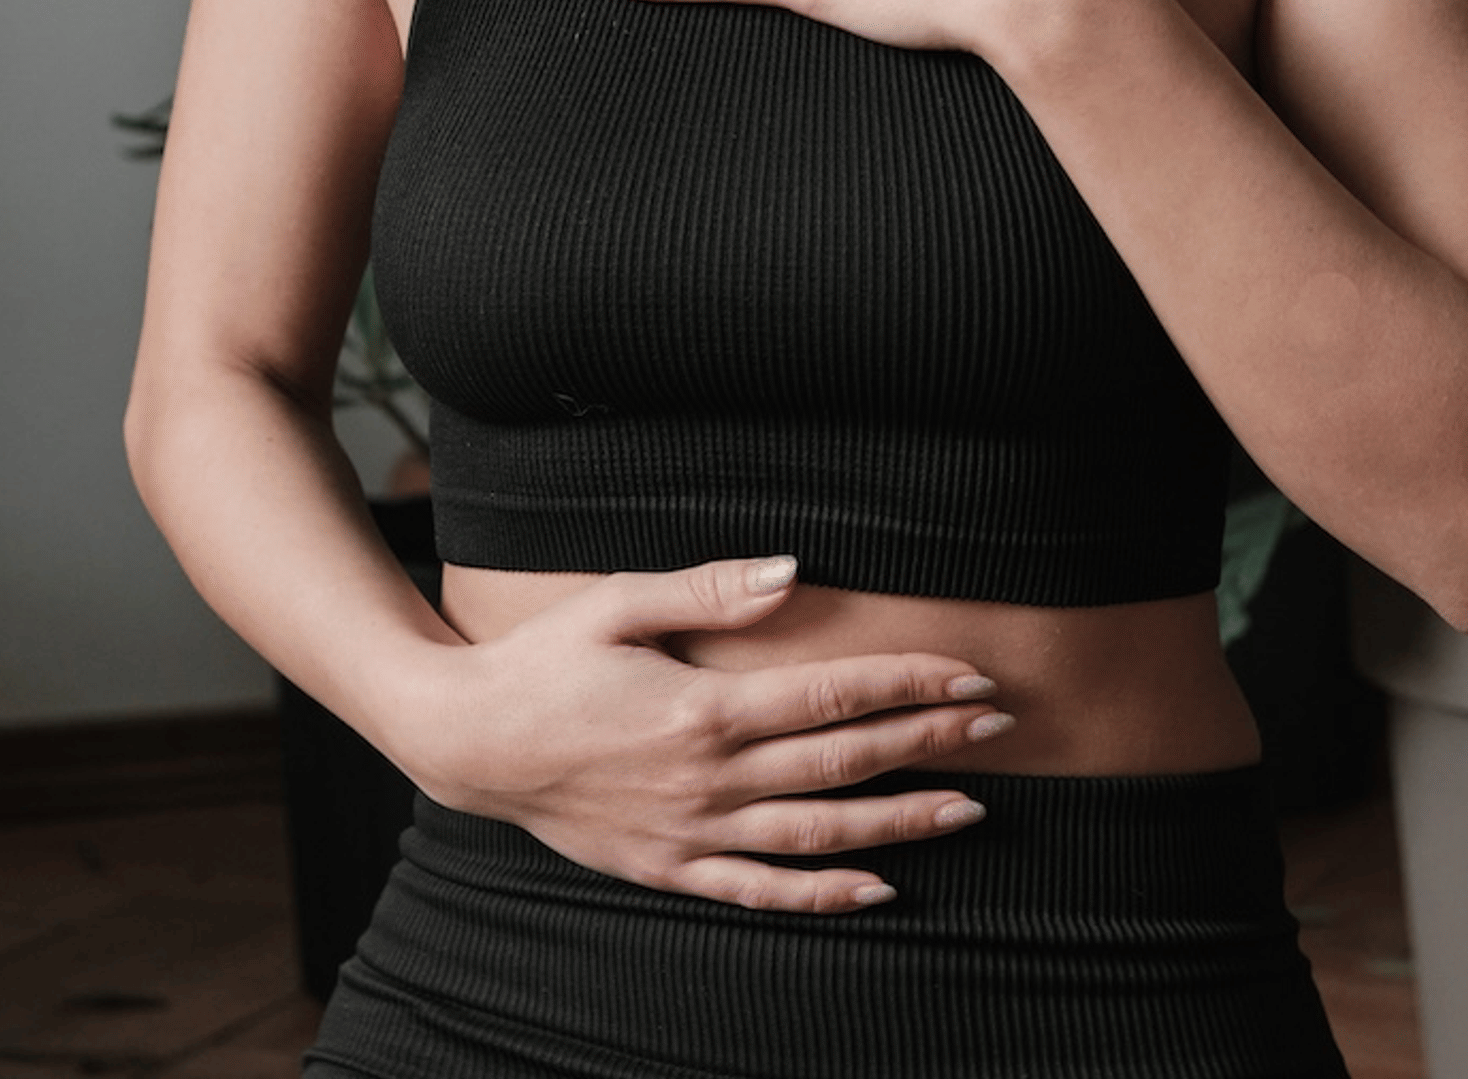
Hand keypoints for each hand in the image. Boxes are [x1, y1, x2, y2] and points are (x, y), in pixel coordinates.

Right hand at [401, 555, 1012, 910]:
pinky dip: (825, 896)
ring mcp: (692, 832)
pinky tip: (882, 890)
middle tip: (1000, 724)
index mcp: (703, 707)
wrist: (467, 741)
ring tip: (971, 808)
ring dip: (902, 821)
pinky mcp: (671, 869)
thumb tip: (792, 572)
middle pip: (843, 761)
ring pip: (820, 833)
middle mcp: (708, 777)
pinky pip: (762, 892)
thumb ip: (708, 590)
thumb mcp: (615, 602)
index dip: (909, 683)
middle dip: (930, 741)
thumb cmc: (542, 661)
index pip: (832, 694)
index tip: (970, 673)